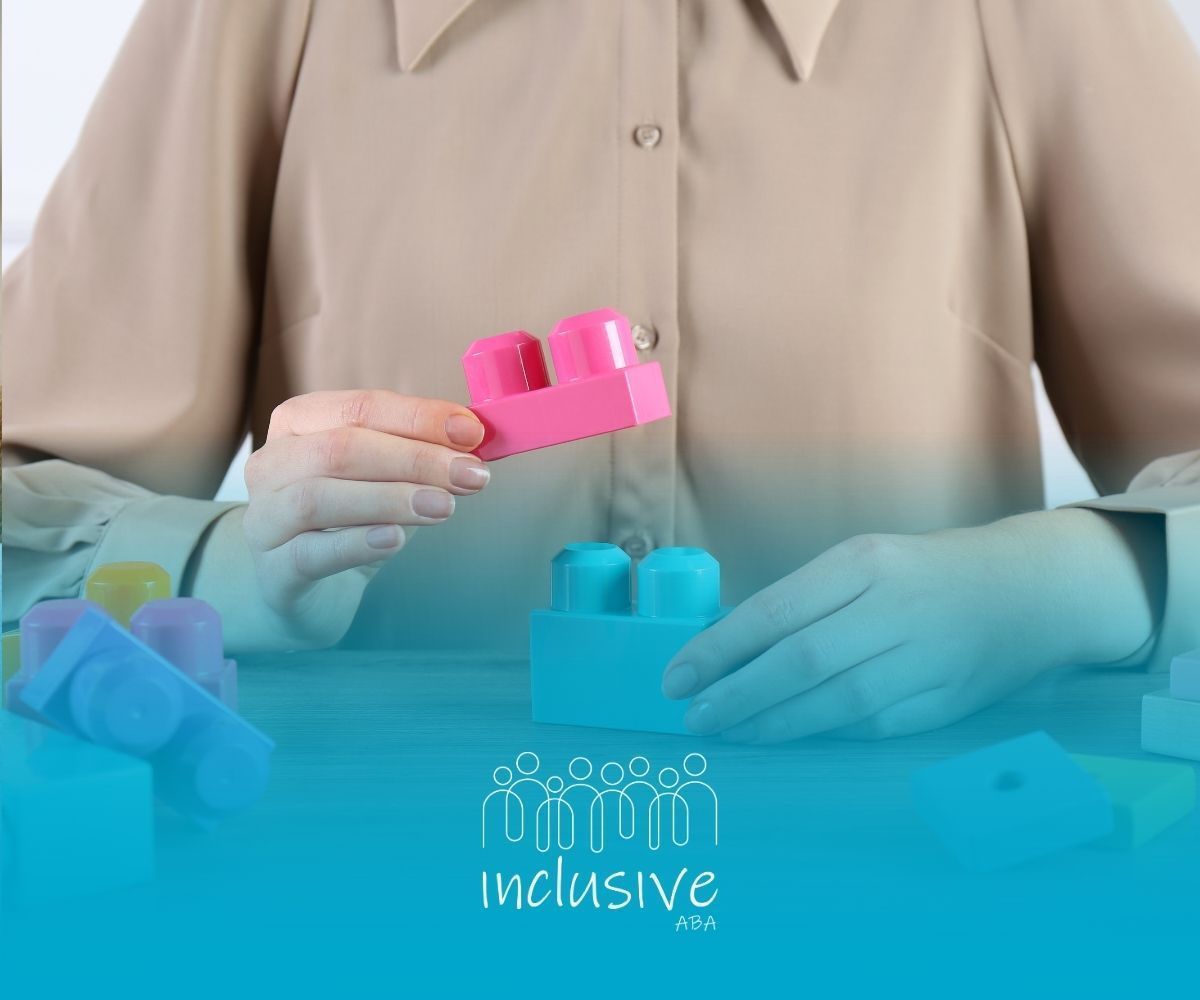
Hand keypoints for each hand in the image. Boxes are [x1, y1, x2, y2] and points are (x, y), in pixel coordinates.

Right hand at [238, 389, 489, 644]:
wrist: (311, 590)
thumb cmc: (352, 520)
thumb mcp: (387, 476)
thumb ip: (422, 452)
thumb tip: (474, 435)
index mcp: (298, 424)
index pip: (358, 407)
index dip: (418, 417)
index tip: (472, 431)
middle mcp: (271, 465)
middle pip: (340, 449)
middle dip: (415, 458)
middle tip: (470, 475)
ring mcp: (265, 519)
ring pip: (318, 498)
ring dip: (390, 498)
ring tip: (445, 507)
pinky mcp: (274, 572)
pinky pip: (310, 553)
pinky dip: (356, 543)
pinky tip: (396, 539)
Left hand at [661, 509, 1162, 742]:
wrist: (1026, 591)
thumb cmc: (923, 574)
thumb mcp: (862, 564)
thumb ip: (803, 602)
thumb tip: (726, 650)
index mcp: (864, 562)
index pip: (775, 609)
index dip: (719, 649)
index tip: (676, 677)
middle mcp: (895, 606)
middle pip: (801, 660)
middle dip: (737, 694)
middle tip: (694, 717)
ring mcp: (927, 656)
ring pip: (836, 701)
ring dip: (774, 723)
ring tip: (730, 731)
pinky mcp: (947, 700)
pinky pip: (873, 724)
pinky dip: (825, 732)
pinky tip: (788, 735)